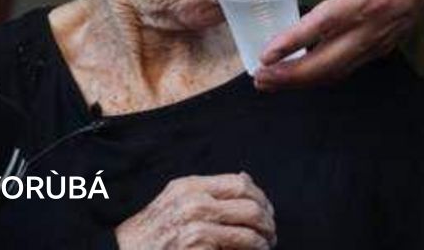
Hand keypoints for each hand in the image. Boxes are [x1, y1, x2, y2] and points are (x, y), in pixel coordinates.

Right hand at [115, 173, 276, 249]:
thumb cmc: (152, 230)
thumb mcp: (175, 199)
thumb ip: (207, 190)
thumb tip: (245, 180)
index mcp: (190, 186)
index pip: (240, 184)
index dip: (260, 197)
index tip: (266, 209)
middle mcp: (194, 204)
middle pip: (250, 206)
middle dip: (267, 220)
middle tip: (271, 231)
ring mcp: (197, 229)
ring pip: (249, 230)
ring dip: (264, 240)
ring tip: (266, 244)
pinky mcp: (199, 249)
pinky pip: (239, 249)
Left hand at [254, 0, 423, 90]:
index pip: (322, 26)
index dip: (291, 42)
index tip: (265, 55)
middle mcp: (373, 27)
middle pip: (328, 63)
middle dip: (291, 76)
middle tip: (259, 78)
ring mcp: (380, 40)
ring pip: (338, 71)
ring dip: (304, 80)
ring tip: (272, 81)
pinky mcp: (384, 45)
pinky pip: (349, 66)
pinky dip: (323, 74)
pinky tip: (302, 71)